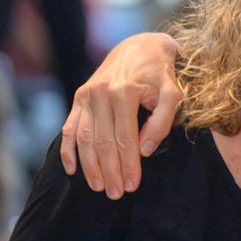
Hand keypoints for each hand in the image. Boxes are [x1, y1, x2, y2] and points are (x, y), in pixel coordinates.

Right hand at [60, 33, 182, 196]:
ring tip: (98, 187)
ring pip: (83, 138)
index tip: (132, 186)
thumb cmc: (161, 73)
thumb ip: (162, 121)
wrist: (141, 46)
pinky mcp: (80, 97)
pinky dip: (68, 149)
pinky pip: (69, 127)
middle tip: (115, 194)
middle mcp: (100, 93)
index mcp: (123, 92)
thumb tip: (145, 150)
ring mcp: (86, 95)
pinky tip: (71, 169)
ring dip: (89, 165)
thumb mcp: (173, 93)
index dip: (128, 164)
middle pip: (102, 141)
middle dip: (109, 171)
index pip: (125, 138)